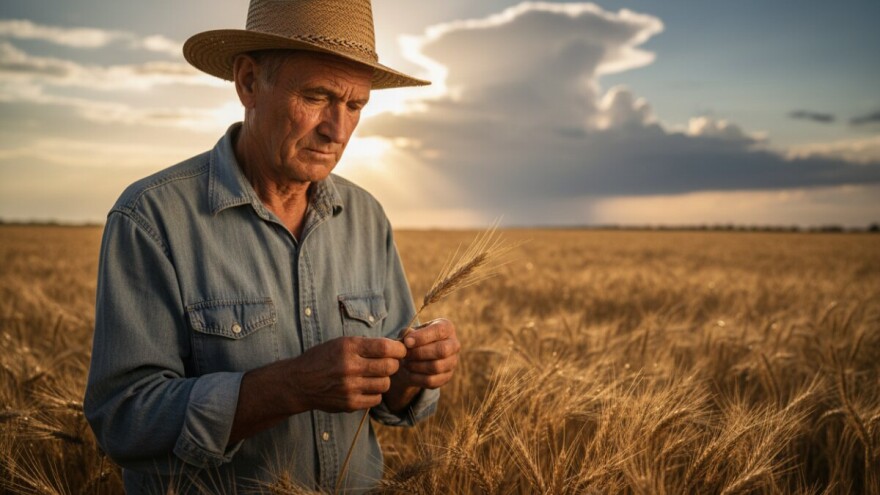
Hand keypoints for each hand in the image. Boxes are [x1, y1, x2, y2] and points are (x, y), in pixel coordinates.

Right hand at [285, 336, 406, 412]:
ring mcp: (350, 387)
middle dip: (393, 364)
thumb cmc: (323, 359)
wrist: (299, 382)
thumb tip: (395, 347)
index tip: (400, 350)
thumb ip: (366, 345)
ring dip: (384, 379)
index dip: (398, 349)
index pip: (385, 348)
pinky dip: (375, 393)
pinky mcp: (349, 403)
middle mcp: (350, 367)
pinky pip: (376, 399)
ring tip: (374, 376)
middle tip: (389, 363)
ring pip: (385, 384)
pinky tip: (367, 388)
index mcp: (349, 348)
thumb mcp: (341, 343)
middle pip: (389, 367)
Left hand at [399, 318, 460, 389]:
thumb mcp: (409, 332)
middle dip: (420, 353)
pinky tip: (409, 372)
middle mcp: (454, 344)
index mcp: (447, 328)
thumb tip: (408, 341)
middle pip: (442, 350)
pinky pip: (432, 380)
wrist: (415, 357)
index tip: (407, 342)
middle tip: (406, 354)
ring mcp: (452, 362)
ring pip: (436, 367)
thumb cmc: (414, 340)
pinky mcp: (446, 377)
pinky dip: (417, 378)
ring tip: (406, 362)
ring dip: (417, 366)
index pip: (439, 331)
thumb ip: (408, 333)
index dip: (422, 337)